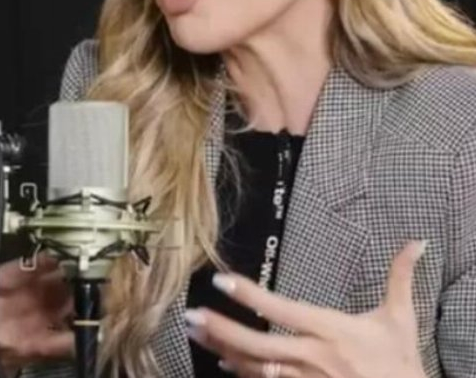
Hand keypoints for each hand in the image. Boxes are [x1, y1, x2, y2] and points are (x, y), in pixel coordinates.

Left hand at [184, 241, 427, 377]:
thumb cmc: (400, 363)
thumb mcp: (401, 318)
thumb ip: (400, 277)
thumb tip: (416, 243)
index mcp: (330, 331)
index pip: (281, 310)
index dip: (250, 296)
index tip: (222, 280)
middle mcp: (312, 357)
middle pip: (257, 344)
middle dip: (222, 330)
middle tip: (191, 315)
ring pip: (255, 367)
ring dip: (223, 349)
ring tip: (195, 332)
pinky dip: (242, 373)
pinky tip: (223, 361)